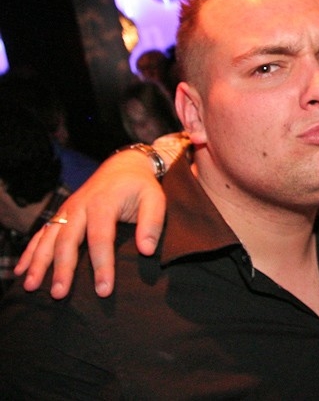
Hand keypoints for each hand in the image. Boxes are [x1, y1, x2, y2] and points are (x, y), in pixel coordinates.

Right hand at [14, 150, 167, 298]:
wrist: (124, 166)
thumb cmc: (141, 186)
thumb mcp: (154, 198)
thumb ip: (152, 223)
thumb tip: (146, 250)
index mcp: (103, 203)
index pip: (100, 238)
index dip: (102, 265)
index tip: (103, 290)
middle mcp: (80, 206)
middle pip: (67, 240)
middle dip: (63, 269)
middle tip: (60, 295)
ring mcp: (67, 210)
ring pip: (48, 238)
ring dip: (39, 263)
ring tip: (32, 287)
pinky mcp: (61, 214)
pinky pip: (41, 234)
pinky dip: (30, 252)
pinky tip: (22, 271)